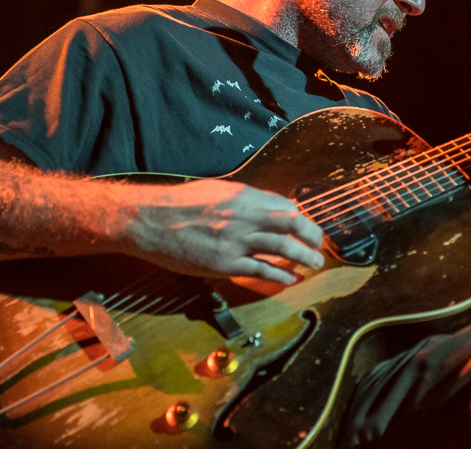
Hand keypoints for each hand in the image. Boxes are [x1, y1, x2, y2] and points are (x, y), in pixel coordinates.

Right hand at [124, 178, 324, 284]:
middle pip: (291, 225)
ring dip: (303, 257)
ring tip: (314, 263)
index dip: (302, 218)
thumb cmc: (180, 203)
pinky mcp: (225, 264)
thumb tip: (275, 205)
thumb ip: (247, 198)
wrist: (150, 220)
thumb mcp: (218, 191)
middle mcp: (245, 216)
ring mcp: (236, 241)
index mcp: (243, 196)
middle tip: (320, 245)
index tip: (308, 226)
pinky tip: (289, 279)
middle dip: (312, 236)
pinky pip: (260, 271)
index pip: (285, 206)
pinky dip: (280, 275)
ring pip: (282, 249)